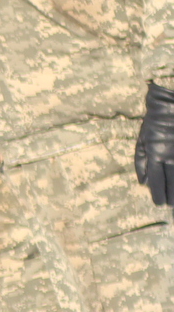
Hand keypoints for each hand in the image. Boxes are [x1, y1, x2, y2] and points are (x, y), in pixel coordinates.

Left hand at [135, 84, 173, 205]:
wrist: (170, 104)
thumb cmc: (155, 122)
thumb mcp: (142, 140)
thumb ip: (140, 161)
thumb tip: (143, 183)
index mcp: (155, 154)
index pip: (157, 181)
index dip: (158, 194)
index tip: (160, 203)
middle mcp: (171, 156)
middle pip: (173, 183)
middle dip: (172, 197)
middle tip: (172, 206)